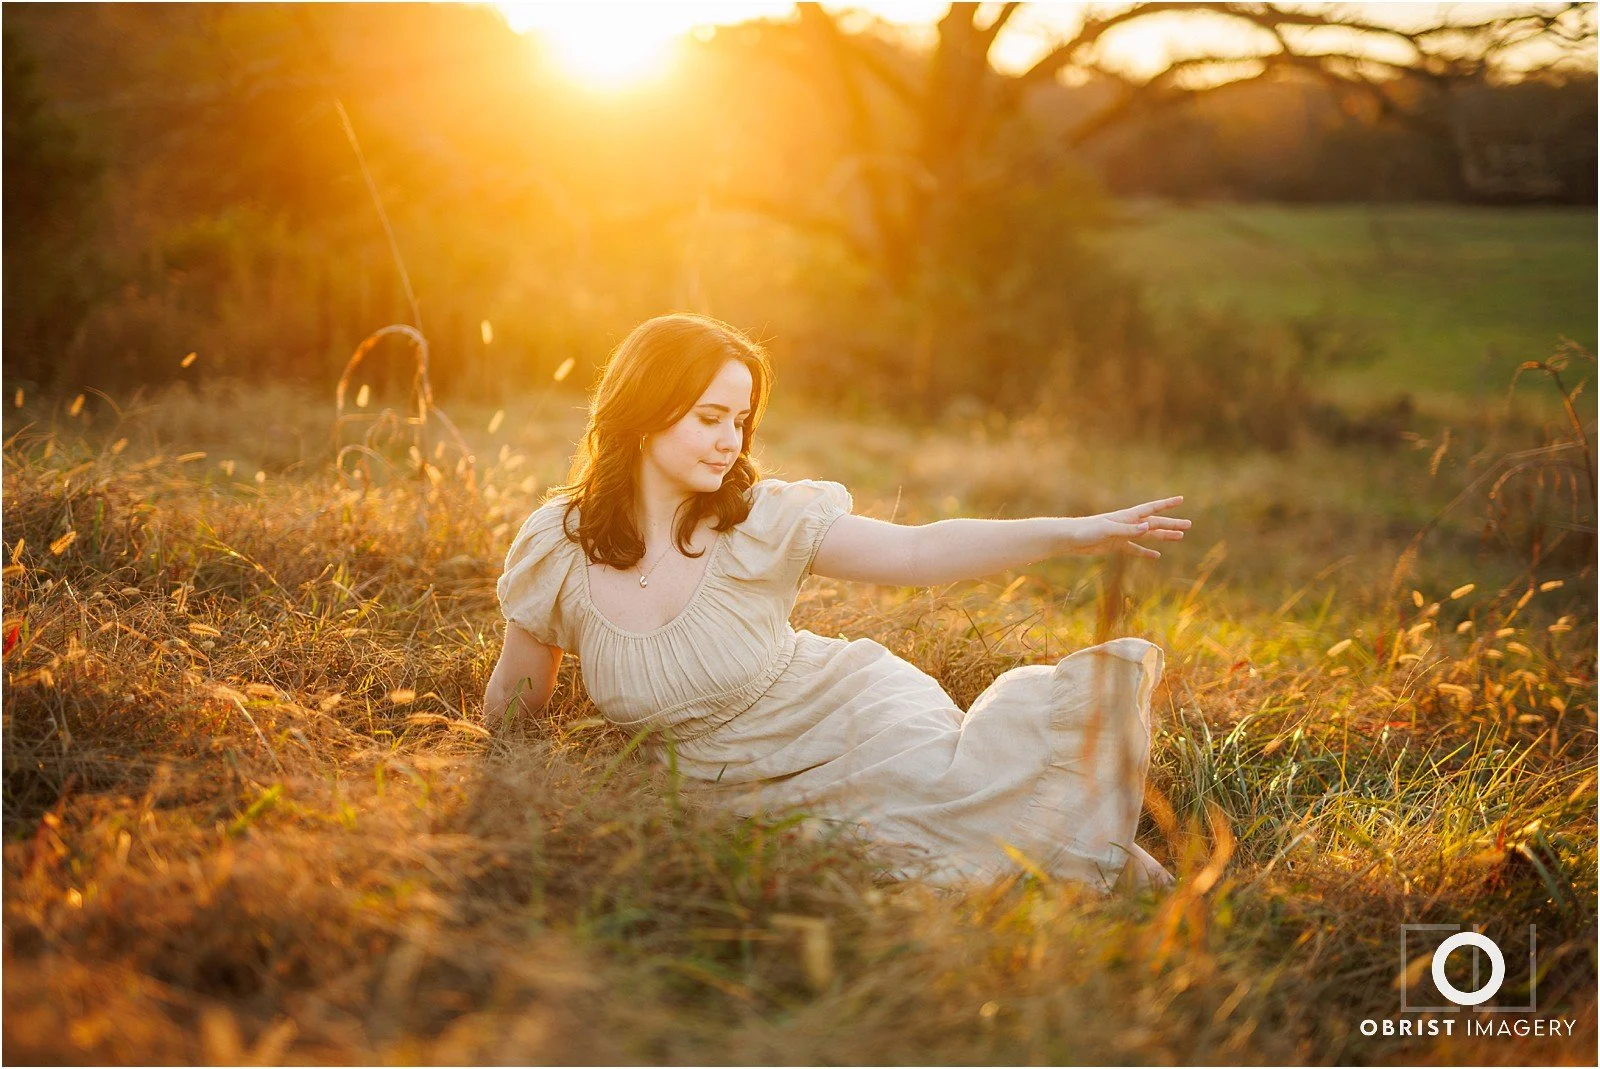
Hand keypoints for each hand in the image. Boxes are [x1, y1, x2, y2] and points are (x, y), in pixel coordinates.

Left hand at [1070, 495, 1189, 557]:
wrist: (1070, 538)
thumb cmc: (1087, 530)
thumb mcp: (1109, 530)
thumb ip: (1128, 530)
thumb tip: (1148, 527)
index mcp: (1127, 517)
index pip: (1151, 509)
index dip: (1166, 505)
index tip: (1181, 499)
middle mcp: (1128, 524)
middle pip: (1155, 523)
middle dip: (1172, 524)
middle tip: (1189, 525)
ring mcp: (1123, 535)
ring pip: (1148, 535)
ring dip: (1163, 536)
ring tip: (1179, 537)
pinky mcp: (1116, 546)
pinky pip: (1135, 549)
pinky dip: (1146, 552)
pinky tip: (1156, 556)